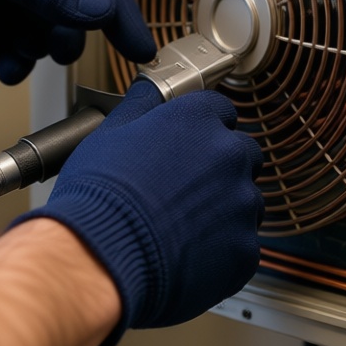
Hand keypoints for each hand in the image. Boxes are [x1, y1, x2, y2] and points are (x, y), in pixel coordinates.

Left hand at [0, 0, 155, 82]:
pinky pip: (8, 51)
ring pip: (39, 35)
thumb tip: (100, 9)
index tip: (137, 43)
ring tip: (3, 61)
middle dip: (62, 35)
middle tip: (50, 51)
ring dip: (27, 56)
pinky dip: (0, 63)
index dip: (116, 3)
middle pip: (69, 6)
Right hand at [13, 80, 264, 345]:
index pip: (220, 111)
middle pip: (241, 155)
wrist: (100, 256)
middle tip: (183, 190)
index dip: (202, 129)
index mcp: (199, 120)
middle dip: (219, 169)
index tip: (189, 144)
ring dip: (223, 210)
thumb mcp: (110, 133)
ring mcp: (241, 204)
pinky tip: (188, 253)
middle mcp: (229, 156)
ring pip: (246, 202)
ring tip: (181, 226)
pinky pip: (242, 245)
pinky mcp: (244, 249)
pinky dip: (221, 250)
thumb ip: (142, 104)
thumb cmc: (99, 198)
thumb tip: (149, 89)